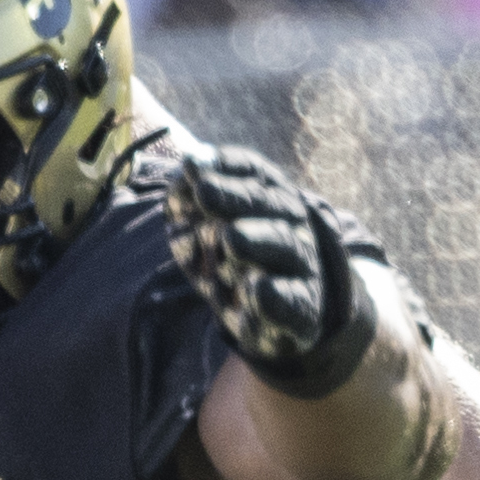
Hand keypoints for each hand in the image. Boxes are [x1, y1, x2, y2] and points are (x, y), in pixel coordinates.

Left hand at [164, 142, 378, 397]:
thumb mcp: (205, 229)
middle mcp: (290, 225)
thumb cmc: (233, 262)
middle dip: (233, 197)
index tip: (192, 163)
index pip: (254, 174)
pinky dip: (275, 297)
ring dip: (256, 240)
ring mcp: (300, 265)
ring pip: (284, 246)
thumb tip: (178, 183)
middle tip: (202, 191)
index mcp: (271, 199)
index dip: (226, 166)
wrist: (278, 316)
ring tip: (230, 238)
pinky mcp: (301, 307)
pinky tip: (257, 291)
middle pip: (268, 204)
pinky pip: (291, 300)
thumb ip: (191, 203)